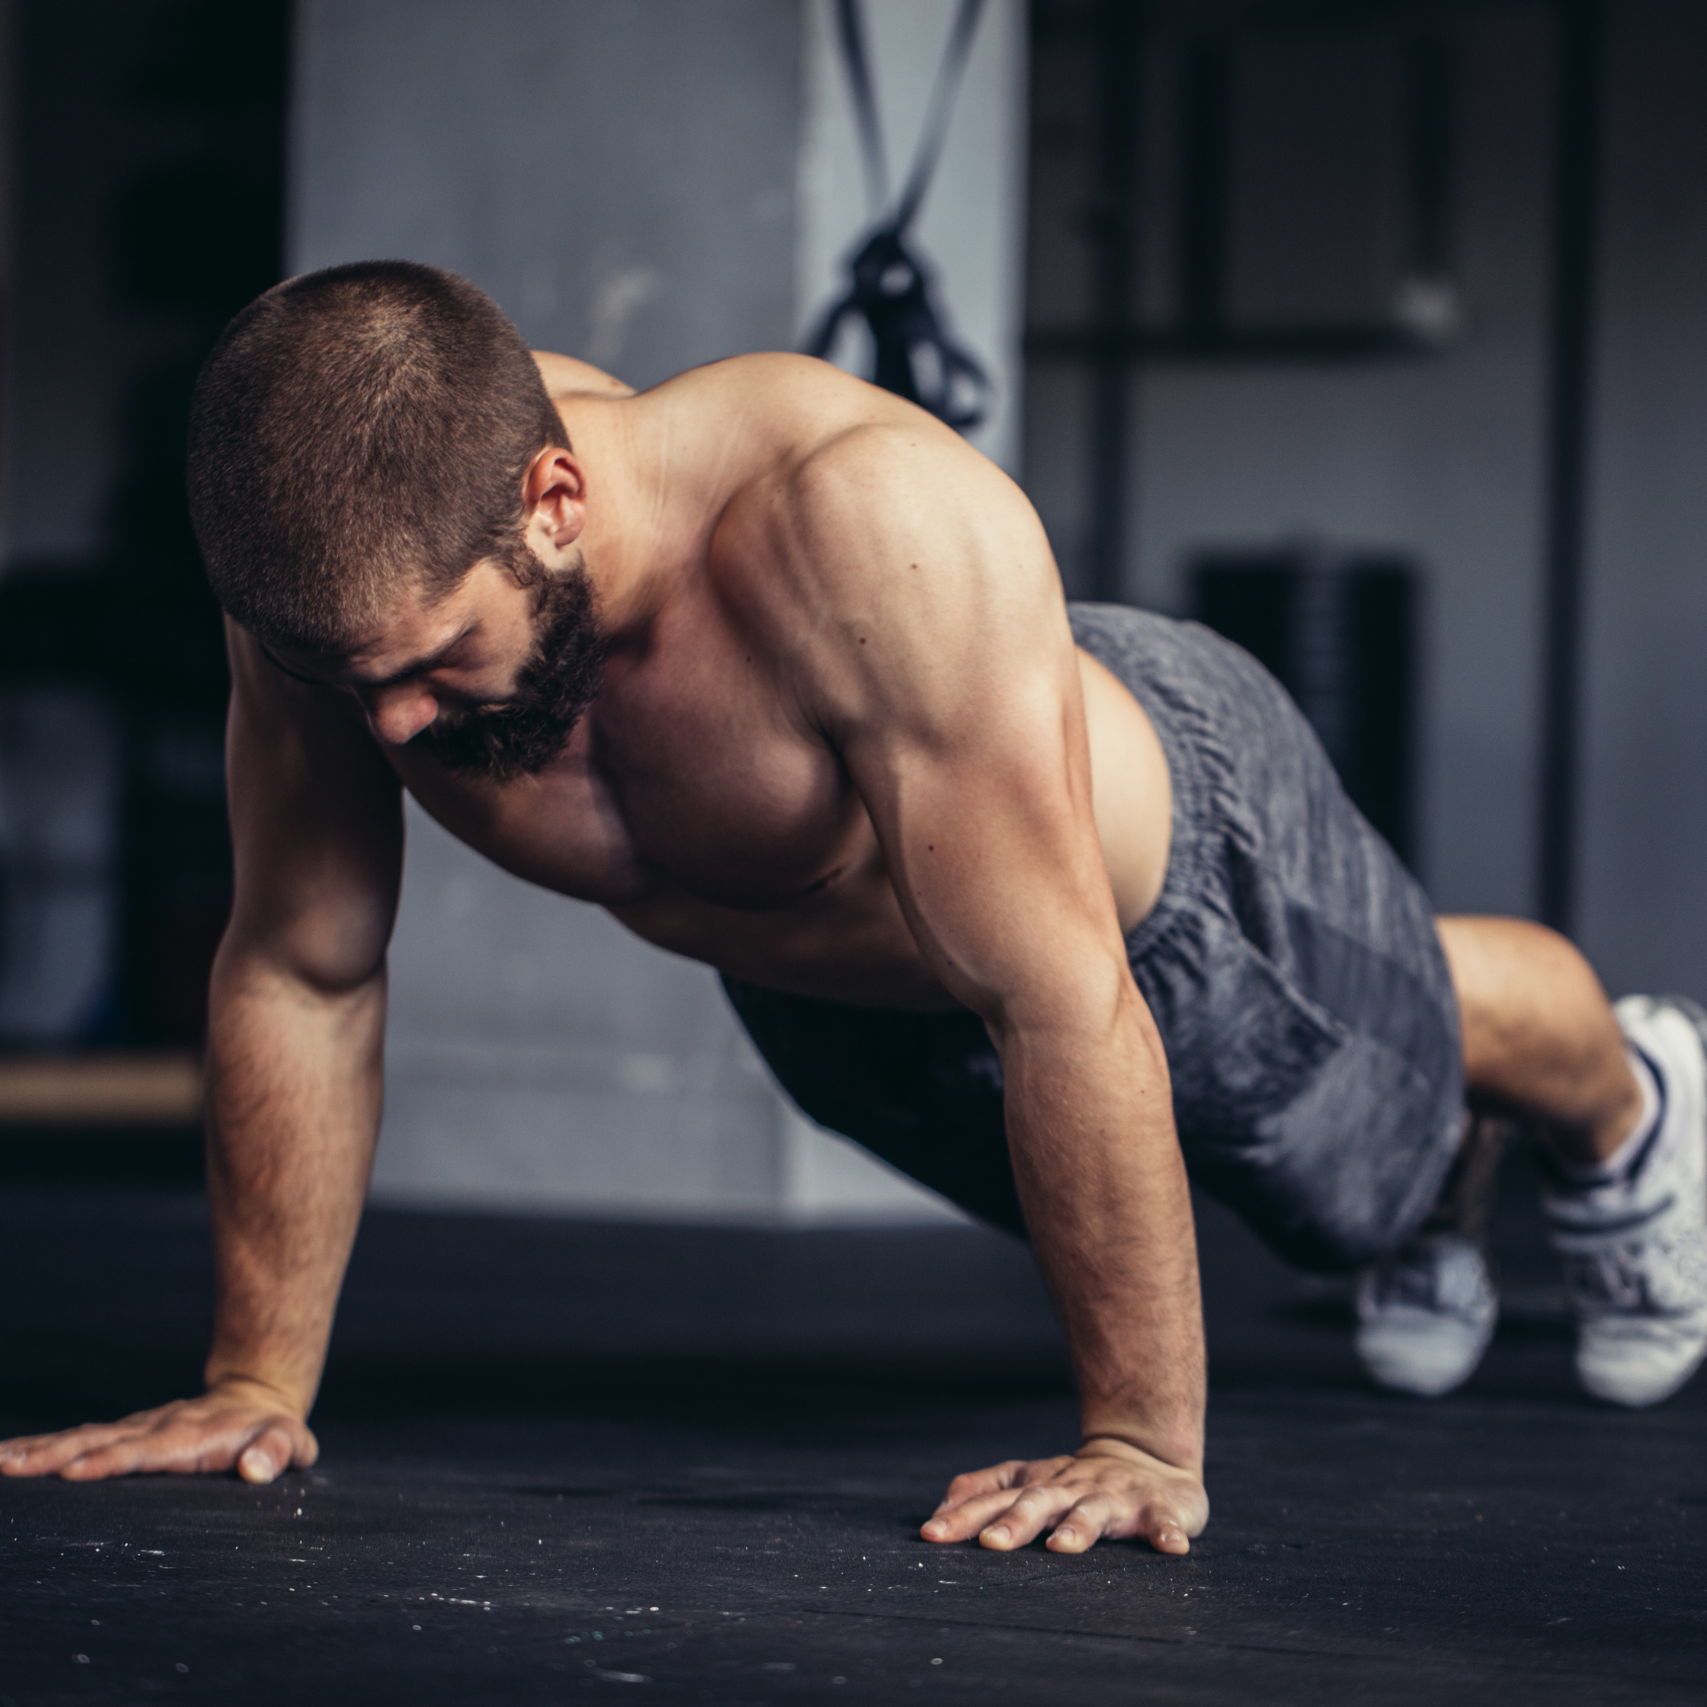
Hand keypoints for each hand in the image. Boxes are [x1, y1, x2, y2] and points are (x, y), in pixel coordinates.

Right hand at [0, 1379, 317, 1483]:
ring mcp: (138, 1430)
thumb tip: (257, 1469)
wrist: (258, 1396)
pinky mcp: (126, 1434)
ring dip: (41, 1451)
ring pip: (83, 1438)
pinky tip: (10, 1457)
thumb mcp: (290, 1442)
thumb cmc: (273, 1431)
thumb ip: (277, 1452)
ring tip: (0, 1462)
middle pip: (101, 1442)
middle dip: (56, 1455)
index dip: (113, 1461)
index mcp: (190, 1438)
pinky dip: (46, 1448)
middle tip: (11, 1465)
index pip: (147, 1452)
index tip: (76, 1471)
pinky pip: (82, 1440)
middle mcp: (155, 1430)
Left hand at [920, 1437, 1207, 1554]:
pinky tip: (1172, 1548)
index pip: (994, 1497)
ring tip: (1064, 1548)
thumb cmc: (1075, 1480)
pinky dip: (1167, 1532)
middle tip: (991, 1543)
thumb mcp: (1026, 1479)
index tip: (931, 1533)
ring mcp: (1114, 1496)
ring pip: (1094, 1512)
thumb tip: (933, 1516)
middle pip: (1038, 1503)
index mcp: (1038, 1485)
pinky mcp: (1157, 1508)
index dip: (963, 1515)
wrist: (1148, 1455)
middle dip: (1015, 1523)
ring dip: (1079, 1529)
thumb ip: (982, 1491)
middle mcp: (1070, 1488)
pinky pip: (1163, 1520)